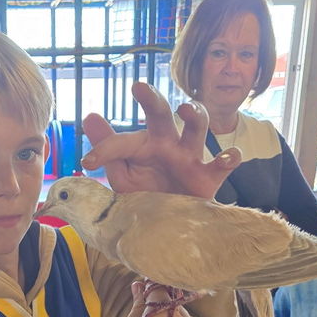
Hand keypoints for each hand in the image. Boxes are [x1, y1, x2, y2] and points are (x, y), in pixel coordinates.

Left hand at [81, 81, 241, 198]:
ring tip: (186, 109)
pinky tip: (227, 158)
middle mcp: (168, 145)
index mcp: (145, 145)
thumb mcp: (123, 175)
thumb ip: (109, 149)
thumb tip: (89, 116)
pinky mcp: (208, 179)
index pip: (124, 140)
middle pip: (162, 115)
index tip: (88, 162)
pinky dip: (229, 158)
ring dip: (195, 115)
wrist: (168, 227)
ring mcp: (190, 159)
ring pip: (197, 128)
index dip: (105, 147)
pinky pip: (223, 164)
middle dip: (152, 100)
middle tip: (139, 88)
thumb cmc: (146, 195)